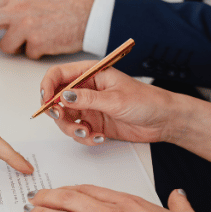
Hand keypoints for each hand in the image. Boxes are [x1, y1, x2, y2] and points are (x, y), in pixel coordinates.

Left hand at [0, 0, 94, 58]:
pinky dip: (36, 53)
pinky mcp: (36, 42)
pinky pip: (27, 54)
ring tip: (37, 39)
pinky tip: (49, 42)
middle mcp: (17, 9)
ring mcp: (26, 26)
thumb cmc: (62, 8)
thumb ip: (11, 7)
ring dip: (17, 48)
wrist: (86, 14)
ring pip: (6, 46)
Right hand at [39, 61, 210, 162]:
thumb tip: (63, 96)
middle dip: (57, 112)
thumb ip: (88, 99)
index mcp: (90, 74)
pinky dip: (84, 137)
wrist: (164, 121)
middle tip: (63, 119)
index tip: (46, 100)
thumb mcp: (116, 99)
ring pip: (65, 118)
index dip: (48, 86)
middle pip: (57, 99)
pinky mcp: (94, 123)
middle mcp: (86, 90)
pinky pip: (77, 132)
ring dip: (71, 129)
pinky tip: (99, 138)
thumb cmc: (146, 101)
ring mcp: (89, 107)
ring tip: (87, 133)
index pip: (58, 75)